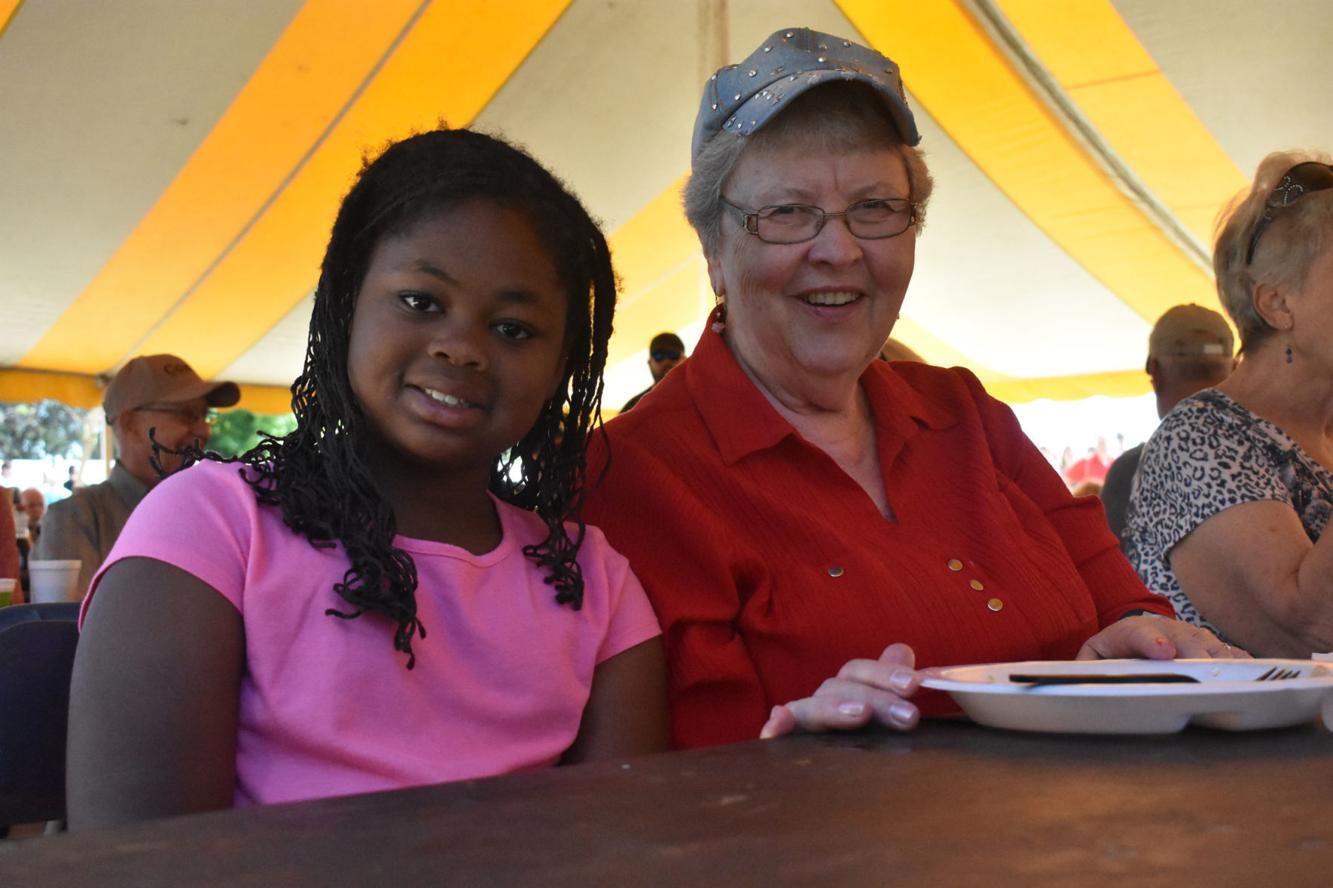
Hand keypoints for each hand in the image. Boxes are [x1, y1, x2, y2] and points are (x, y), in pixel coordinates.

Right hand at [760, 643, 921, 739]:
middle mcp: (824, 703)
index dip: (885, 672)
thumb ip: (897, 686)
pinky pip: (776, 734)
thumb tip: (907, 655)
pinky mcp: (787, 748)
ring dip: (833, 707)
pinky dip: (777, 726)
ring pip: (810, 707)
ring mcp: (803, 725)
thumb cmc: (874, 746)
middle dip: (876, 698)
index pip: (860, 672)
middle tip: (909, 716)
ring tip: (861, 714)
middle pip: (839, 687)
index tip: (914, 684)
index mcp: (848, 691)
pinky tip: (777, 724)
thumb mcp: (891, 715)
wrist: (849, 803)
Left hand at [1075, 616, 1251, 660]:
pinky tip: (1250, 674)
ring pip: (1207, 642)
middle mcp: (1162, 629)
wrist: (1126, 639)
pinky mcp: (1207, 645)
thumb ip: (1087, 668)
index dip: (1151, 642)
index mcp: (1126, 633)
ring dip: (1219, 658)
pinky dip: (1239, 662)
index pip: (1138, 633)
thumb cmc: (1109, 656)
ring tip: (1231, 676)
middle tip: (1203, 670)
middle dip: (1192, 653)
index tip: (1164, 653)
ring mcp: (1187, 634)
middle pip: (1181, 637)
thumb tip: (1082, 682)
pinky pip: (1227, 651)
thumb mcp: (1091, 660)